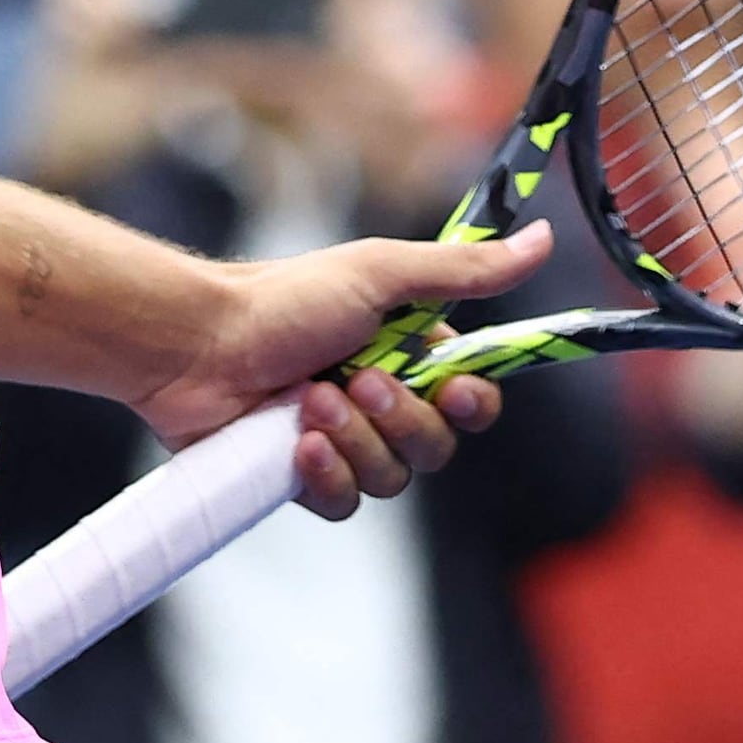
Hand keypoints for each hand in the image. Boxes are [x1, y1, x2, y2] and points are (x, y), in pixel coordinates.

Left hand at [141, 223, 548, 518]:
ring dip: (355, 440)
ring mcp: (344, 444)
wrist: (198, 345)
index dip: (472, 403)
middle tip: (356, 379)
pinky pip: (346, 505)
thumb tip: (545, 237)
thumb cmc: (284, 298)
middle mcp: (382, 401)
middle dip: (399, 418)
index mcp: (409, 352)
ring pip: (393, 479)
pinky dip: (326, 475)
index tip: (456, 391)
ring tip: (309, 401)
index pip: (472, 397)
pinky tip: (297, 444)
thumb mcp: (381, 273)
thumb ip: (465, 270)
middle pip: (436, 446)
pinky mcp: (303, 480)